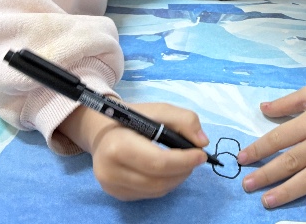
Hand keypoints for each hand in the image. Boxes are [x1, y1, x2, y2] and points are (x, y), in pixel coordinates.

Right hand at [58, 102, 208, 199]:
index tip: (201, 155)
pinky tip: (168, 170)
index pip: (157, 162)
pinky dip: (165, 184)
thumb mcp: (159, 110)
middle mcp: (110, 170)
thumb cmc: (134, 119)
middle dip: (183, 171)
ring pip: (156, 191)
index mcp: (118, 146)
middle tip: (195, 159)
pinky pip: (149, 195)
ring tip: (183, 163)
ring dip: (177, 178)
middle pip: (158, 181)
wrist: (103, 132)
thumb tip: (202, 142)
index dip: (183, 161)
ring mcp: (112, 186)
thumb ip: (184, 120)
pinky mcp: (117, 194)